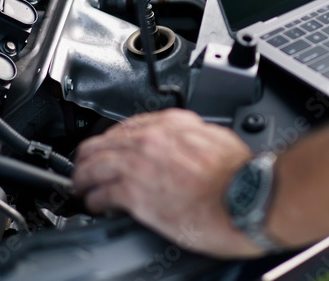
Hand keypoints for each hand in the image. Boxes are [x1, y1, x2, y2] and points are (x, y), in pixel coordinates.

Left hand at [73, 108, 266, 257]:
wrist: (247, 196)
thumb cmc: (240, 176)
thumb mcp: (216, 138)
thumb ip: (192, 138)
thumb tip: (185, 147)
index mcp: (171, 123)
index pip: (128, 126)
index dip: (113, 140)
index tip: (111, 148)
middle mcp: (150, 139)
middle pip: (102, 142)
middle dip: (89, 156)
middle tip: (84, 167)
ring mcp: (139, 165)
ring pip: (93, 166)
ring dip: (83, 177)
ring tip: (80, 186)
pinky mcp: (134, 194)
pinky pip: (100, 194)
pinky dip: (93, 200)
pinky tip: (94, 205)